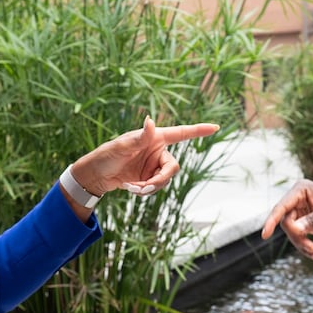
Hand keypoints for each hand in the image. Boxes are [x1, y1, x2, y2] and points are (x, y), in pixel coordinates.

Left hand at [66, 117, 218, 202]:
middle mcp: (158, 151)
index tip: (216, 127)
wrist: (96, 176)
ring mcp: (154, 166)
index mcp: (155, 138)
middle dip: (159, 180)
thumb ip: (139, 137)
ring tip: (131, 188)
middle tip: (144, 188)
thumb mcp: (121, 147)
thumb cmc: (106, 156)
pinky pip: (156, 187)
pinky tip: (130, 188)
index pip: (181, 133)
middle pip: (173, 167)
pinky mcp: (150, 178)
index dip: (198, 131)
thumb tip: (150, 121)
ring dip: (149, 187)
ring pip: (164, 180)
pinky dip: (144, 191)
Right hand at [259, 178, 312, 262]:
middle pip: (286, 224)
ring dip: (303, 246)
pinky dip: (307, 247)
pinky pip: (298, 238)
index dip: (271, 221)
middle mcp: (296, 200)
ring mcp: (299, 213)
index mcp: (300, 190)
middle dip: (298, 238)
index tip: (265, 235)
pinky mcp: (304, 224)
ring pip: (292, 234)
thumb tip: (296, 229)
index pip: (281, 207)